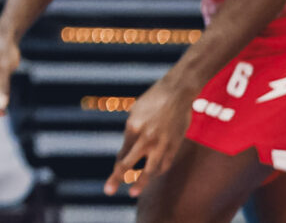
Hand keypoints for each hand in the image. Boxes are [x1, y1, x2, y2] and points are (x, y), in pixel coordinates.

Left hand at [107, 72, 194, 193]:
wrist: (177, 93)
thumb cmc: (153, 100)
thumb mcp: (136, 112)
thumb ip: (132, 131)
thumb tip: (128, 149)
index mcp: (132, 127)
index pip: (122, 153)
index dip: (117, 166)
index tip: (114, 175)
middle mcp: (145, 138)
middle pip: (128, 163)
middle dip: (117, 178)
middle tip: (107, 191)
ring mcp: (161, 143)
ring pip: (149, 170)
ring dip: (140, 183)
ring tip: (132, 193)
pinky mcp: (174, 145)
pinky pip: (164, 164)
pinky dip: (157, 171)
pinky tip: (152, 175)